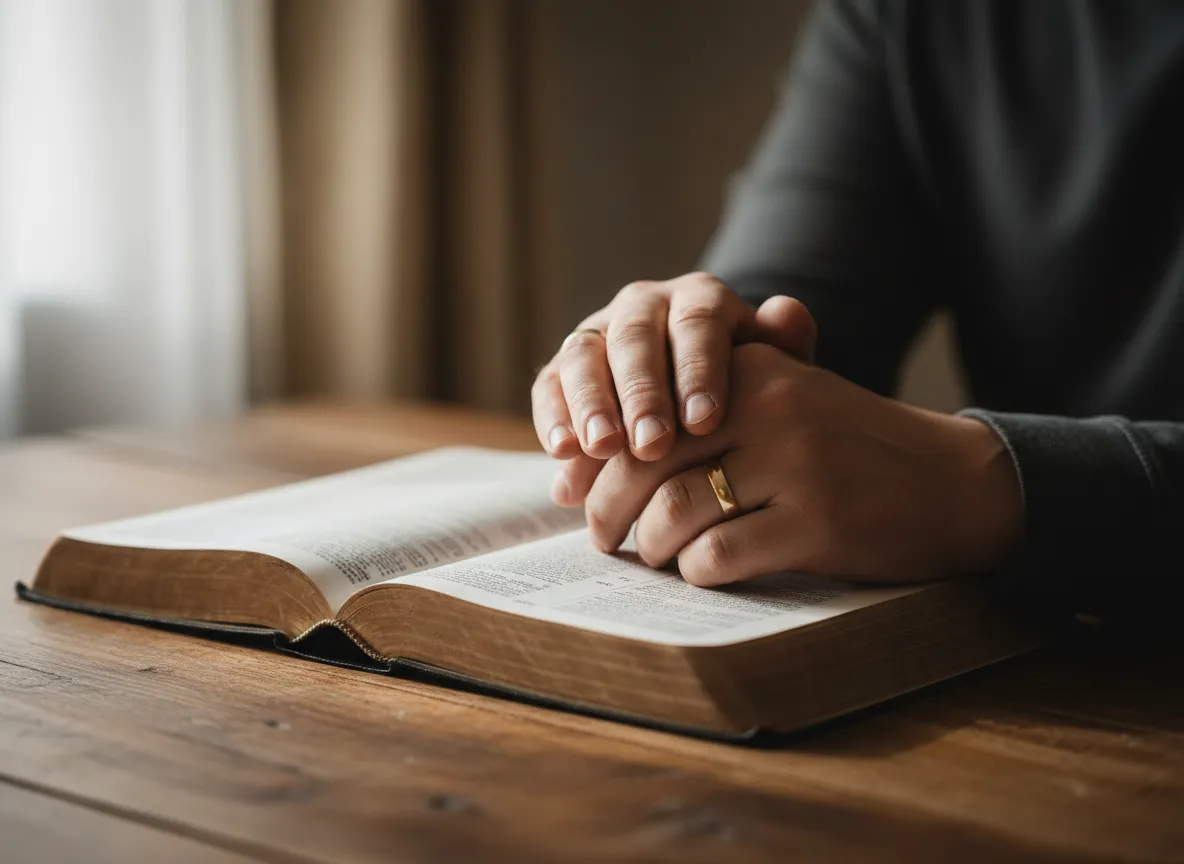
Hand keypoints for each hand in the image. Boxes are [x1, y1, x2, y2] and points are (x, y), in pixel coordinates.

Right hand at [531, 272, 815, 503]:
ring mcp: (598, 334)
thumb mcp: (775, 373)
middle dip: (641, 393)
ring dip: (590, 403)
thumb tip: (788, 314)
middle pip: (635, 337)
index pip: (697, 322)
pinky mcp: (561, 369)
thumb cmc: (748, 393)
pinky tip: (562, 454)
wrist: (700, 404)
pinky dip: (552, 417)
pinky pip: (549, 385)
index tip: (704, 423)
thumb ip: (783, 347)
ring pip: (584, 356)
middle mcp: (643, 306)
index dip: (697, 370)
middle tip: (651, 445)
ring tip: (602, 449)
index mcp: (698, 299)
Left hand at [580, 343, 1023, 585]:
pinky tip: (701, 571)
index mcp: (754, 371)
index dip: (604, 458)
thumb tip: (613, 447)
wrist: (953, 482)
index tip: (581, 488)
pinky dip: (697, 571)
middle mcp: (770, 408)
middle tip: (600, 535)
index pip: (648, 412)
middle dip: (608, 507)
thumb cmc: (853, 448)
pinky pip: (720, 554)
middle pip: (648, 463)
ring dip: (650, 545)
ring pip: (675, 511)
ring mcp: (796, 465)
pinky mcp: (817, 523)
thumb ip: (714, 407)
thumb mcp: (789, 400)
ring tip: (651, 555)